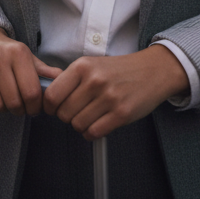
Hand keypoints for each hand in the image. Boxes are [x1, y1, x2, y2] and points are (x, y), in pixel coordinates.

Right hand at [0, 27, 61, 115]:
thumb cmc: (7, 53)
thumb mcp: (27, 58)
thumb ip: (44, 71)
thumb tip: (63, 78)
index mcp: (18, 52)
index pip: (31, 93)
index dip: (34, 107)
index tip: (33, 109)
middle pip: (13, 101)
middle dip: (18, 110)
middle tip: (17, 106)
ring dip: (1, 109)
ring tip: (3, 100)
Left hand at [43, 45, 188, 139]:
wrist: (151, 71)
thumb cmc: (118, 70)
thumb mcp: (91, 65)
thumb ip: (71, 79)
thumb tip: (47, 98)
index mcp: (82, 66)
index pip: (52, 94)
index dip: (49, 106)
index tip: (53, 109)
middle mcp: (94, 81)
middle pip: (63, 113)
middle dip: (66, 117)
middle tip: (75, 112)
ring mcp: (108, 98)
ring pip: (78, 125)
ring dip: (80, 125)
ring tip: (88, 117)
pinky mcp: (121, 114)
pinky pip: (94, 132)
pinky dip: (91, 133)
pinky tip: (97, 125)